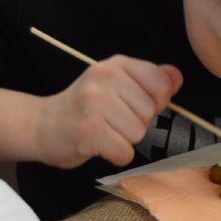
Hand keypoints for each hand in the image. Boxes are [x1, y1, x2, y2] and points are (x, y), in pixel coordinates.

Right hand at [30, 57, 181, 168]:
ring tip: (104, 132)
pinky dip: (117, 155)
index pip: (161, 83)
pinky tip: (100, 146)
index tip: (134, 105)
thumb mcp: (118, 84)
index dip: (155, 101)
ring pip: (138, 133)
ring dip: (125, 140)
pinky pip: (124, 152)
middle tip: (112, 121)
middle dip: (136, 123)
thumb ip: (150, 79)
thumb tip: (177, 77)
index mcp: (116, 64)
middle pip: (150, 112)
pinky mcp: (87, 131)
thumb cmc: (86, 107)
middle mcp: (104, 78)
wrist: (42, 125)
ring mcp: (94, 103)